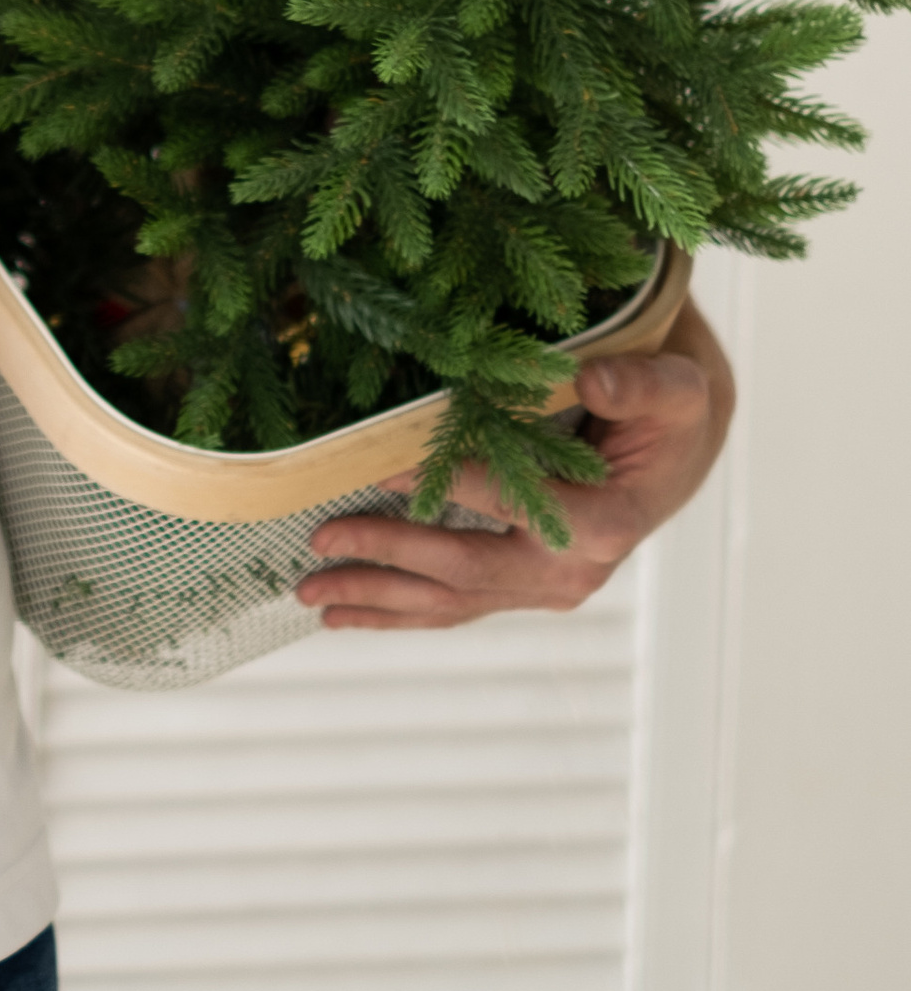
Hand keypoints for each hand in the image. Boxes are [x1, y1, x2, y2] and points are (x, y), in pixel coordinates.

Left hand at [296, 300, 734, 631]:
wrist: (678, 450)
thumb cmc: (670, 412)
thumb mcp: (674, 388)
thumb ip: (639, 383)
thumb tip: (594, 377)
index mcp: (604, 524)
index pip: (509, 504)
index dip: (443, 484)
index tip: (377, 466)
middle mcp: (572, 571)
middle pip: (465, 571)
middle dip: (388, 558)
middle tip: (320, 538)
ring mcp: (544, 587)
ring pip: (450, 601)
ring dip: (378, 598)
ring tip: (310, 593)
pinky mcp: (523, 587)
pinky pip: (454, 603)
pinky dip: (397, 609)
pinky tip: (346, 613)